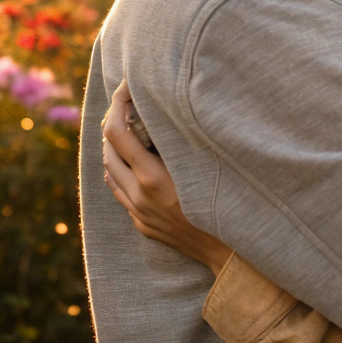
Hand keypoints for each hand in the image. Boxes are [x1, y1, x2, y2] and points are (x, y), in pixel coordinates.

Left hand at [102, 80, 233, 276]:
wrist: (233, 256)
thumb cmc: (229, 204)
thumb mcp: (206, 166)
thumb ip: (182, 140)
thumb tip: (168, 108)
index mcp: (154, 179)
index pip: (117, 132)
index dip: (117, 104)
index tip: (125, 86)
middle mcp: (141, 197)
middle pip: (108, 150)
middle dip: (113, 122)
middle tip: (127, 103)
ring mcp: (140, 214)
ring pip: (110, 173)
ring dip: (114, 148)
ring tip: (128, 128)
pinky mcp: (144, 226)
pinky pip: (121, 193)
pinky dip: (121, 171)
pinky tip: (134, 162)